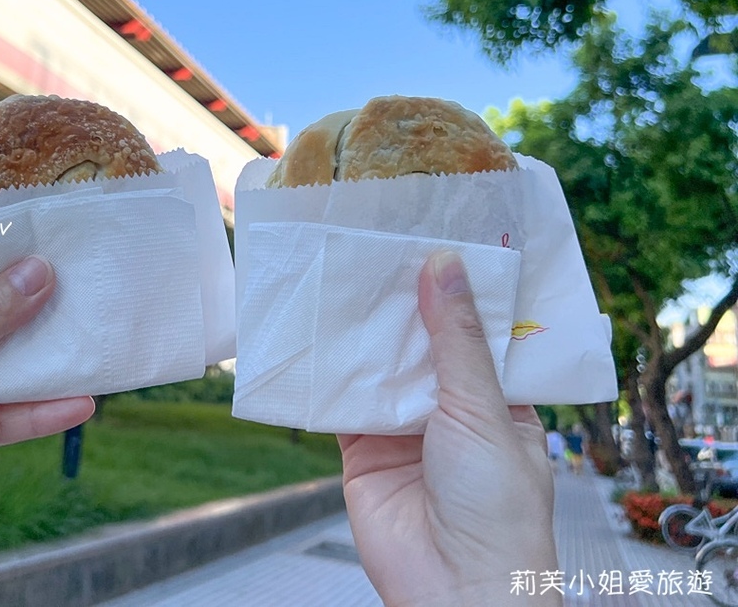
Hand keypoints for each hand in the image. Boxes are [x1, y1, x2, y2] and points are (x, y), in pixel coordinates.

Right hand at [338, 251, 559, 606]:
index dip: (455, 291)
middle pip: (421, 344)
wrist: (453, 591)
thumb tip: (444, 266)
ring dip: (362, 334)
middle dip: (402, 305)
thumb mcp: (482, 410)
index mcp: (498, 399)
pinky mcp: (363, 449)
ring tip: (341, 276)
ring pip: (379, 368)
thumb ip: (455, 340)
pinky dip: (327, 375)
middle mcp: (450, 409)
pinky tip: (313, 335)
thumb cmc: (496, 511)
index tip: (433, 241)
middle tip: (376, 248)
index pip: (474, 332)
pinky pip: (341, 403)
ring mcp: (404, 428)